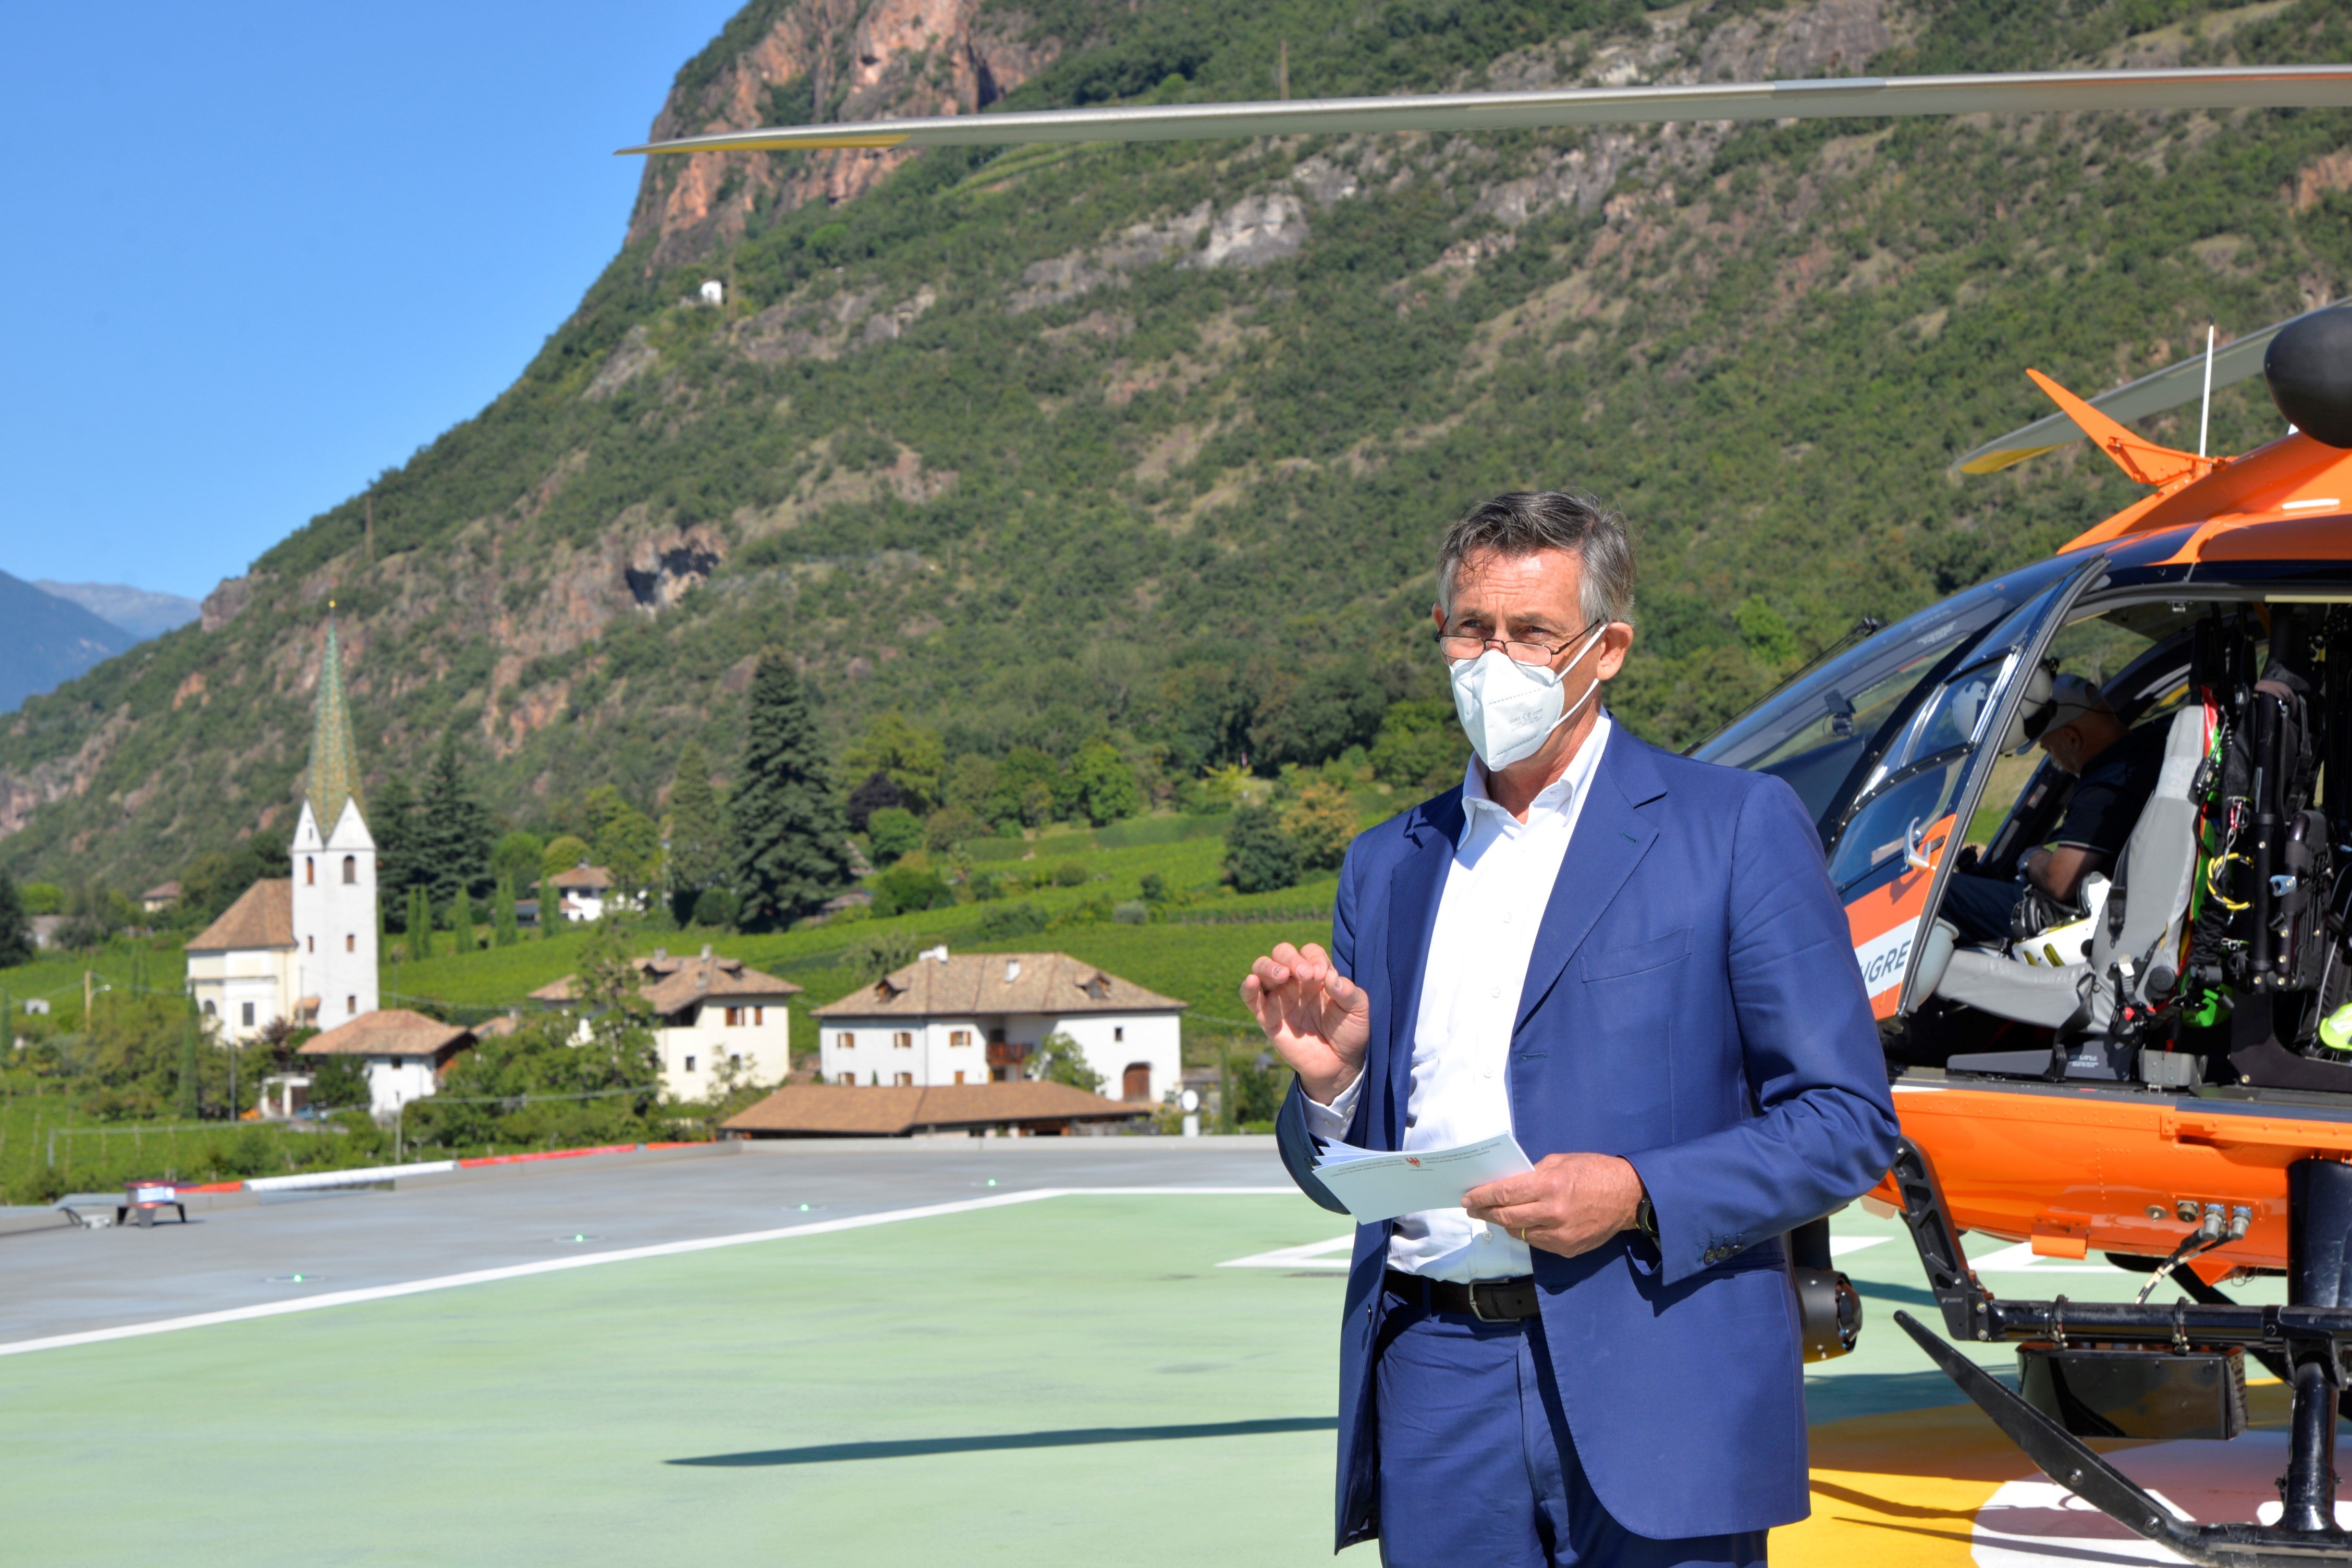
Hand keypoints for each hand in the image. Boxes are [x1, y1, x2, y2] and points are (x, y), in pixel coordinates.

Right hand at [1240, 941, 1370, 1104]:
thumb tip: (1331, 976)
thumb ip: (1348, 991)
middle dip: (1291, 958)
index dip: (1313, 957)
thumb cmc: (1349, 1033)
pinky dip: (1247, 987)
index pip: (1309, 952)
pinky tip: (1252, 981)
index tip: (1322, 975)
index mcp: (1317, 975)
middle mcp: (1296, 982)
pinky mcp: (1267, 1017)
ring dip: (1269, 966)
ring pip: (1262, 968)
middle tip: (1305, 975)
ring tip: (1282, 975)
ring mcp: (1279, 998)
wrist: (1338, 1065)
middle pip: (1282, 953)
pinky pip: (1251, 998)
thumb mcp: (1358, 1010)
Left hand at [1462, 1153, 1644, 1258]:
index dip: (1481, 1196)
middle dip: (1485, 1212)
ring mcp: (1561, 1235)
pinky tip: (1524, 1223)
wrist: (1629, 1197)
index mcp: (1550, 1185)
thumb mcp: (1561, 1161)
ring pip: (1520, 1232)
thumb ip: (1533, 1173)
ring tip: (1496, 1215)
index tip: (1467, 1197)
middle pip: (1506, 1217)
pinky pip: (1538, 1242)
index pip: (1504, 1194)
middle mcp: (1553, 1213)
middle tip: (1473, 1209)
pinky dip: (1527, 1232)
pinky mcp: (1568, 1249)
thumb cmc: (1594, 1172)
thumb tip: (1507, 1183)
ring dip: (1505, 1223)